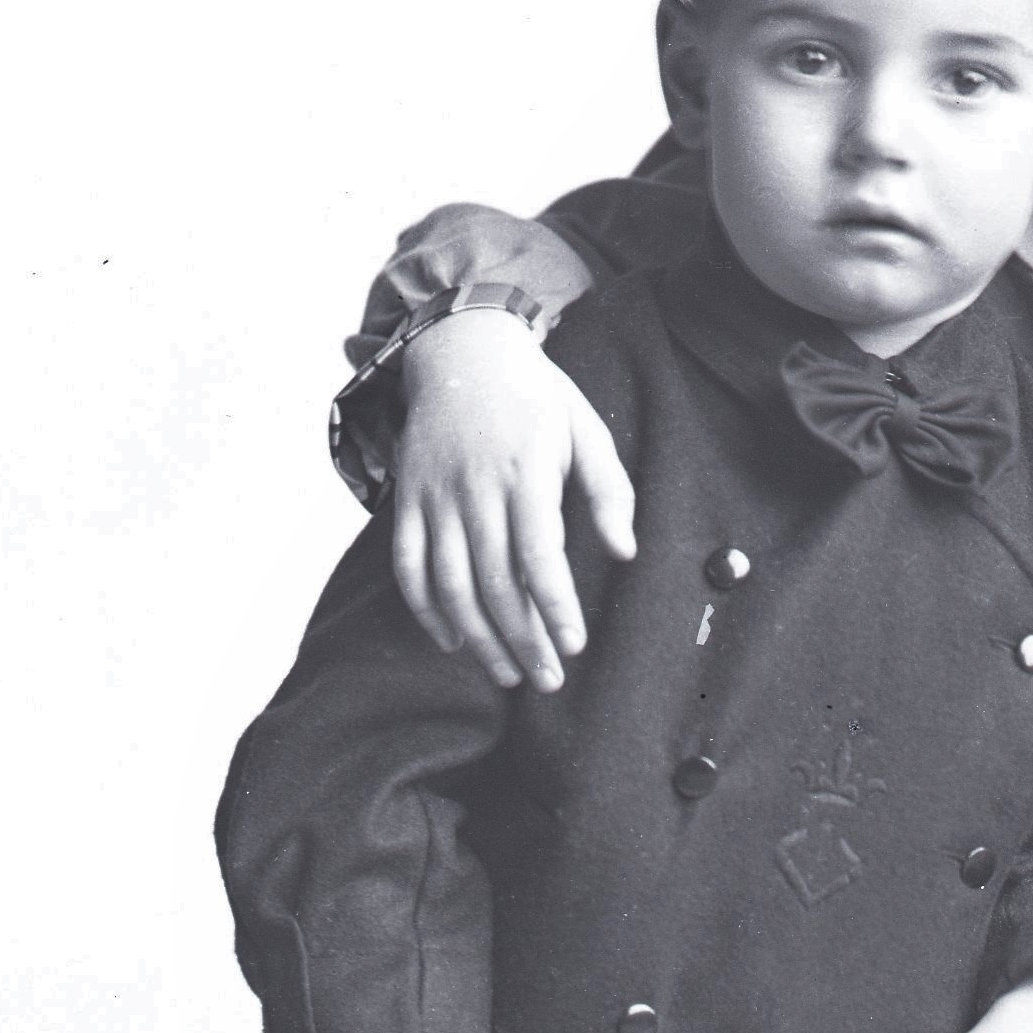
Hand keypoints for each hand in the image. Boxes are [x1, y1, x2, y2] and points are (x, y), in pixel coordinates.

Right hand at [388, 295, 634, 693]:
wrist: (461, 352)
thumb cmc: (535, 398)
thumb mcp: (586, 430)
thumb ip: (609, 492)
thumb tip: (625, 552)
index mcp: (525, 471)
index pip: (538, 554)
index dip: (555, 605)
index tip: (572, 644)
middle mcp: (475, 488)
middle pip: (495, 581)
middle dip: (523, 639)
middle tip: (547, 679)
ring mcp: (434, 496)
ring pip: (450, 583)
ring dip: (479, 637)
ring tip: (508, 674)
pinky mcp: (407, 500)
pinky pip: (408, 566)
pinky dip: (426, 610)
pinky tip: (453, 641)